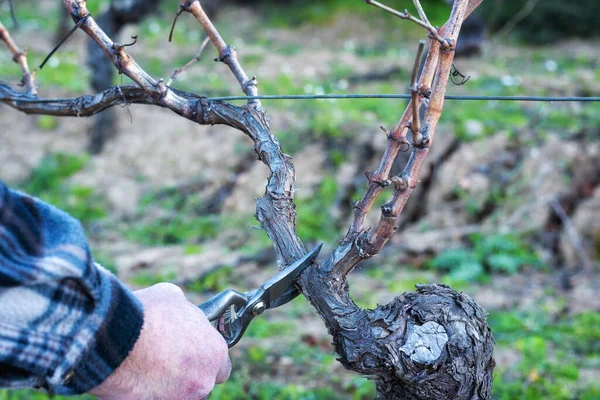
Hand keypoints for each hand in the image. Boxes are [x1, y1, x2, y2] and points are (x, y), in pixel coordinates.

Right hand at [89, 283, 230, 399]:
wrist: (114, 336)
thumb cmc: (147, 314)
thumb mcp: (173, 297)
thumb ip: (186, 311)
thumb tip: (183, 310)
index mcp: (215, 352)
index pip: (221, 365)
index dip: (206, 359)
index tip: (194, 355)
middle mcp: (204, 380)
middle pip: (202, 383)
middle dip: (189, 375)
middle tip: (169, 362)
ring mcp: (181, 398)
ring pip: (181, 395)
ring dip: (170, 386)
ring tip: (149, 369)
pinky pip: (157, 399)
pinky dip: (150, 393)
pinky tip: (137, 378)